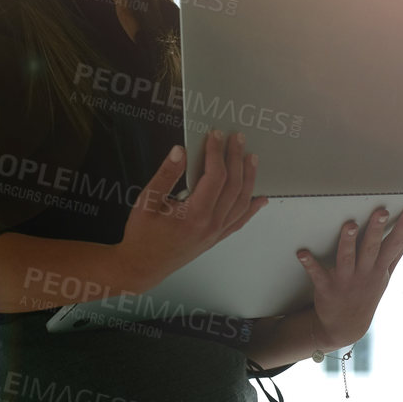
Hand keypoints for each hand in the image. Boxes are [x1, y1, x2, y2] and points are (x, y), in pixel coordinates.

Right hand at [115, 130, 267, 291]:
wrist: (142, 267)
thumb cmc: (142, 235)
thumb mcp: (146, 201)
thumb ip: (165, 175)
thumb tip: (180, 151)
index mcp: (195, 214)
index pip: (215, 176)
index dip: (217, 152)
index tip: (215, 135)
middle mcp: (211, 224)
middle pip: (233, 186)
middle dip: (236, 158)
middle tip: (238, 138)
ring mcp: (216, 233)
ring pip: (241, 202)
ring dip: (248, 178)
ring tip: (251, 158)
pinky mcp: (215, 238)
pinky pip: (239, 221)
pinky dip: (251, 208)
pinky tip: (260, 199)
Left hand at [298, 204, 402, 353]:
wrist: (345, 328)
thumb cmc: (365, 296)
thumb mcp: (383, 279)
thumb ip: (394, 258)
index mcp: (379, 268)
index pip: (395, 243)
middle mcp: (365, 273)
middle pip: (372, 248)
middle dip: (376, 230)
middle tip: (381, 212)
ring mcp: (346, 281)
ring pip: (347, 258)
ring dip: (348, 242)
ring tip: (350, 225)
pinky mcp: (326, 288)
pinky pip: (318, 274)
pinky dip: (310, 264)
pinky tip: (303, 253)